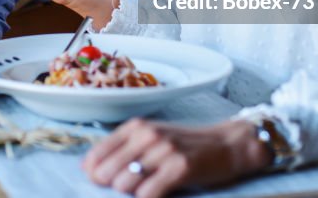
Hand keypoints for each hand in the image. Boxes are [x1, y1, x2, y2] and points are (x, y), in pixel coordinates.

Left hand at [82, 118, 270, 197]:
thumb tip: (90, 170)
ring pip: (124, 184)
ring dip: (130, 195)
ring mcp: (163, 150)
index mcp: (135, 127)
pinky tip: (157, 195)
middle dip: (112, 188)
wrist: (227, 144)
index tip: (104, 184)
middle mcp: (146, 135)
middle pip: (106, 173)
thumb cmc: (186, 144)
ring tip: (146, 190)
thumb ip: (124, 149)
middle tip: (131, 190)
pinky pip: (148, 193)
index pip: (95, 155)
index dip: (94, 175)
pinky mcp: (179, 167)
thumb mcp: (152, 138)